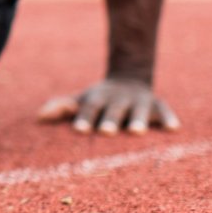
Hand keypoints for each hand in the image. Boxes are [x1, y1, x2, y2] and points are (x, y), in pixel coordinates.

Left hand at [38, 77, 180, 135]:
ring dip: (138, 120)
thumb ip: (61, 108)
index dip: (84, 119)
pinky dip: (168, 118)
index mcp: (97, 100)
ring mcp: (138, 102)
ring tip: (137, 131)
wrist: (128, 80)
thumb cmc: (98, 101)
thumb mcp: (80, 101)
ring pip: (139, 111)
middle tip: (106, 133)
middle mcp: (118, 101)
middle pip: (113, 111)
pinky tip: (172, 129)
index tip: (79, 131)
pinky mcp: (157, 106)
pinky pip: (164, 111)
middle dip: (110, 121)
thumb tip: (38, 117)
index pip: (88, 109)